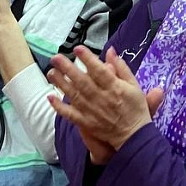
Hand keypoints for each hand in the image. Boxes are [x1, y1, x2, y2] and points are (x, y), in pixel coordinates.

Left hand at [47, 46, 164, 154]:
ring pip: (74, 96)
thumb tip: (110, 51)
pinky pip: (71, 115)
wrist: (134, 136)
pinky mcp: (86, 123)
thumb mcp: (134, 85)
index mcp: (115, 88)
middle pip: (83, 82)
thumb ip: (121, 67)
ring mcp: (92, 112)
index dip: (88, 59)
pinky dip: (60, 107)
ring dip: (61, 84)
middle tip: (56, 58)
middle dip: (68, 69)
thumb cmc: (135, 108)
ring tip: (51, 72)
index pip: (99, 71)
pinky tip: (50, 97)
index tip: (78, 49)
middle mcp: (102, 99)